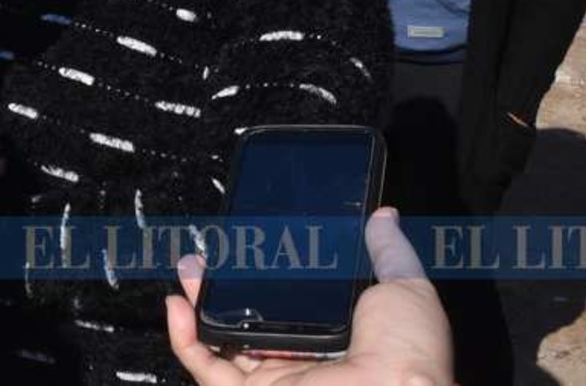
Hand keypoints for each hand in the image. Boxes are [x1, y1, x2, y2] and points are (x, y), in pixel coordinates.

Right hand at [165, 207, 452, 385]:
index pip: (294, 304)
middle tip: (212, 255)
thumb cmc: (407, 353)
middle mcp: (304, 361)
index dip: (268, 277)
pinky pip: (205, 368)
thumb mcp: (405, 287)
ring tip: (191, 268)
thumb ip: (389, 252)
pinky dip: (184, 338)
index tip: (252, 247)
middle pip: (250, 320)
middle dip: (225, 285)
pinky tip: (178, 306)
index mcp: (341, 338)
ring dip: (200, 304)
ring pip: (222, 340)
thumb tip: (385, 217)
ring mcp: (275, 380)